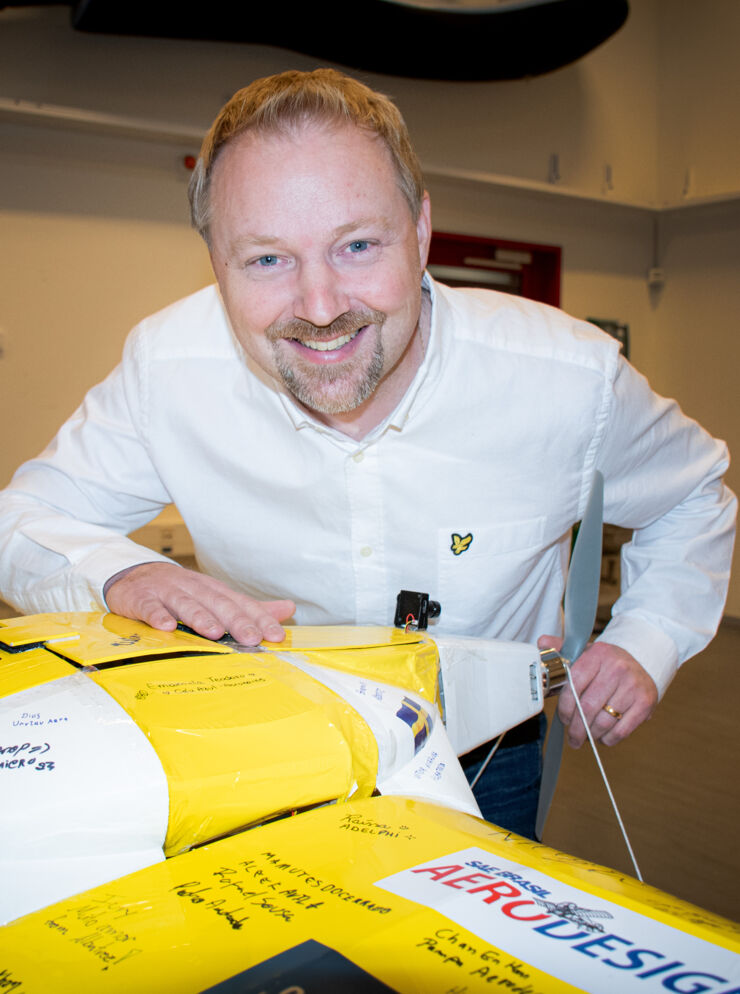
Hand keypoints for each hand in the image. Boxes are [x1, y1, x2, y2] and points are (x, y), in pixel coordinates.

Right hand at [105, 562, 294, 644]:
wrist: (134, 576)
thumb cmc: (181, 592)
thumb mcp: (216, 597)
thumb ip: (249, 607)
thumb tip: (288, 608)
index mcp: (214, 590)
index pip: (241, 604)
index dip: (259, 619)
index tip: (276, 636)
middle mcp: (194, 588)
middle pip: (217, 603)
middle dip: (236, 620)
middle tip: (251, 638)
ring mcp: (167, 591)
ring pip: (186, 603)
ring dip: (200, 617)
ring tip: (214, 633)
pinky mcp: (141, 598)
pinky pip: (149, 607)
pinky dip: (157, 615)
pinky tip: (166, 627)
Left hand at [537, 636, 657, 747]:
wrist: (643, 660)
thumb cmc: (608, 661)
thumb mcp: (586, 651)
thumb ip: (563, 649)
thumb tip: (542, 642)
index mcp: (598, 654)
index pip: (574, 684)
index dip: (565, 706)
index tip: (563, 717)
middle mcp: (617, 668)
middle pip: (588, 707)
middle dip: (576, 727)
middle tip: (572, 736)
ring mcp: (633, 686)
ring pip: (604, 721)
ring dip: (591, 734)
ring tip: (585, 737)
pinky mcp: (646, 702)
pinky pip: (622, 730)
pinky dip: (609, 738)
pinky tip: (603, 736)